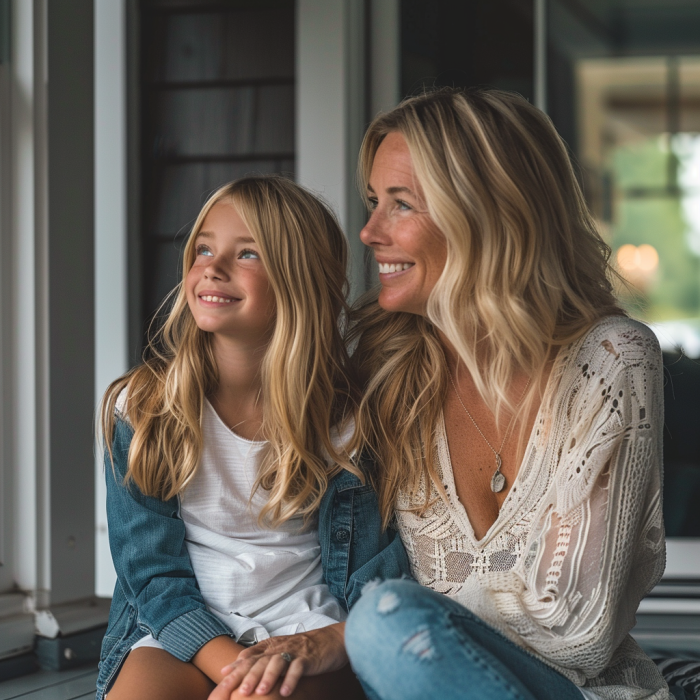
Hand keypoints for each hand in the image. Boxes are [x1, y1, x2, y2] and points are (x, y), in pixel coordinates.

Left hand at [209, 622, 347, 697]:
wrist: (331, 639)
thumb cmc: (303, 649)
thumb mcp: (279, 650)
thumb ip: (259, 656)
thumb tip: (234, 666)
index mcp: (271, 646)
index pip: (250, 656)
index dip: (236, 667)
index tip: (222, 678)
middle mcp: (279, 647)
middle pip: (260, 660)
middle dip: (248, 675)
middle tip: (238, 692)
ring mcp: (294, 651)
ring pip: (277, 663)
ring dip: (267, 677)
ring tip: (259, 692)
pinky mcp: (308, 657)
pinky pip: (298, 667)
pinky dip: (291, 679)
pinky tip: (285, 692)